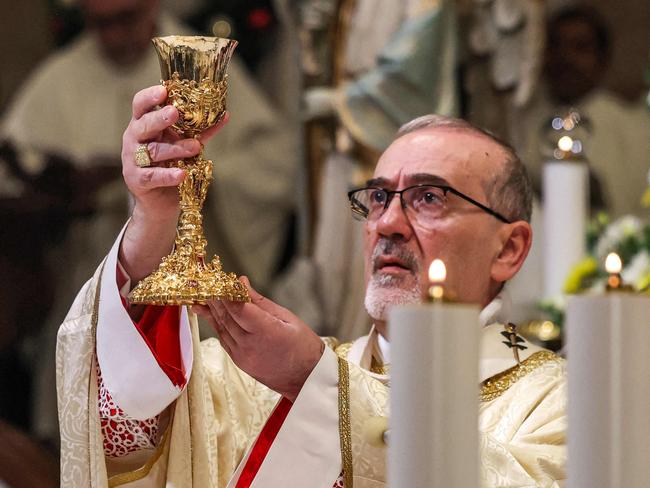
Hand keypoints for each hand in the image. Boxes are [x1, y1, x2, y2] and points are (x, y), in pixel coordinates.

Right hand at [119, 85, 227, 282]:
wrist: (160, 202)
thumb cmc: (171, 165)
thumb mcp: (185, 144)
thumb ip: (201, 131)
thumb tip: (225, 114)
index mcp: (143, 125)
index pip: (140, 105)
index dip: (150, 96)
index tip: (164, 90)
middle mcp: (134, 139)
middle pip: (144, 124)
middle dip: (160, 118)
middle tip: (175, 113)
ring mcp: (132, 160)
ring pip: (153, 151)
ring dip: (175, 149)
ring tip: (195, 147)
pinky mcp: (137, 180)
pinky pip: (152, 176)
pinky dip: (168, 175)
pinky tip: (182, 174)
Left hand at [192, 278, 324, 401]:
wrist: (306, 378)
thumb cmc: (303, 346)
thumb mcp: (286, 318)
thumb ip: (260, 301)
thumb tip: (241, 283)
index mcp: (266, 332)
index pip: (238, 308)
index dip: (226, 293)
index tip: (219, 280)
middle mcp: (250, 346)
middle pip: (226, 317)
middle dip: (215, 298)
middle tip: (206, 282)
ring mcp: (242, 356)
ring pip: (221, 328)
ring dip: (212, 311)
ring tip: (203, 295)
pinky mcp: (239, 362)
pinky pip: (224, 339)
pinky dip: (217, 325)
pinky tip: (211, 313)